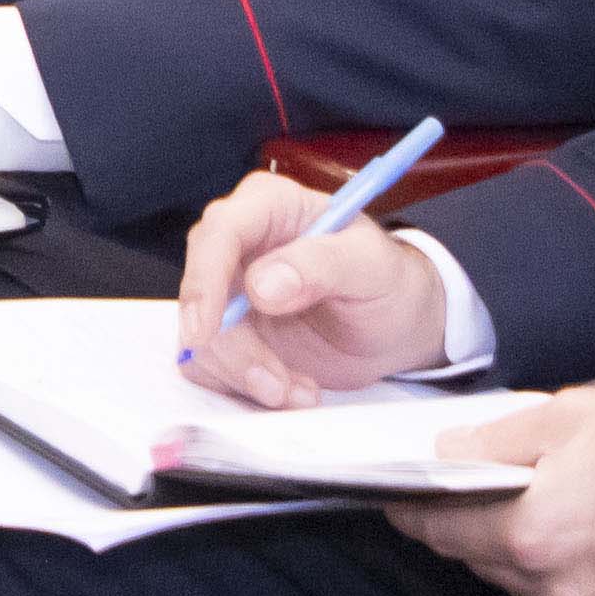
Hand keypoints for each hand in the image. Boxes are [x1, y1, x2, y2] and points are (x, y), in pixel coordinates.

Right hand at [173, 168, 455, 406]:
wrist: (394, 325)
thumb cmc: (387, 281)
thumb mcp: (372, 266)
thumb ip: (322, 265)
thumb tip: (261, 286)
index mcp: (268, 206)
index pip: (218, 233)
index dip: (203, 281)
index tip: (206, 330)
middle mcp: (237, 244)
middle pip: (200, 293)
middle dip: (234, 348)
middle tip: (276, 385)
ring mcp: (226, 291)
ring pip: (203, 338)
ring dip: (247, 375)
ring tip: (301, 390)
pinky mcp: (226, 332)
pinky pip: (211, 365)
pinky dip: (246, 387)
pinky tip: (293, 388)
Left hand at [396, 383, 594, 595]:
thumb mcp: (562, 415)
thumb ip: (488, 442)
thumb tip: (443, 455)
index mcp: (532, 534)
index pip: (438, 530)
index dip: (414, 509)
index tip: (400, 498)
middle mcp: (558, 587)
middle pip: (478, 560)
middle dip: (471, 526)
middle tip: (483, 493)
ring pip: (521, 587)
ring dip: (519, 555)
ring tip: (548, 513)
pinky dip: (564, 578)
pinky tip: (587, 543)